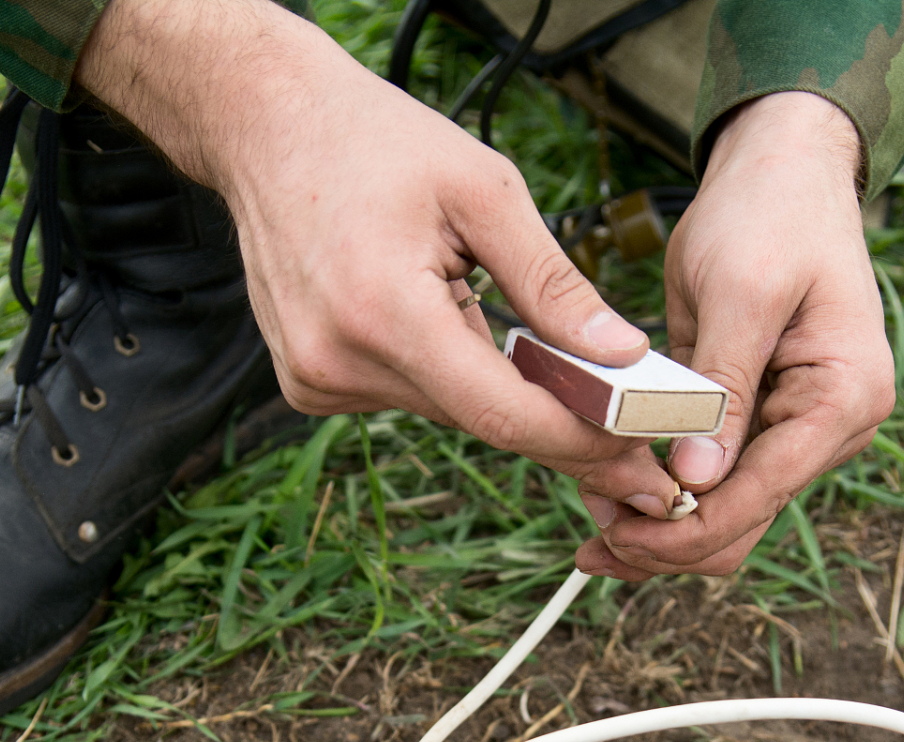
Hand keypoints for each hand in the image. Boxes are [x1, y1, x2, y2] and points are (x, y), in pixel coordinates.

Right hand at [77, 0, 684, 506]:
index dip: (578, 439)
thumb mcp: (484, 192)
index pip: (501, 414)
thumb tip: (623, 354)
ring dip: (493, 385)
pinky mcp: (308, 384)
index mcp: (385, 313)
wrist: (266, 125)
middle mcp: (339, 362)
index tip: (637, 453)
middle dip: (554, 420)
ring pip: (444, 409)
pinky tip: (436, 314)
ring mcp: (316, 380)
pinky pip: (405, 394)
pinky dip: (442, 370)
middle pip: (478, 419)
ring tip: (509, 323)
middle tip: (624, 426)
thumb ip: (553, 283)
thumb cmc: (376, 143)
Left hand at [576, 92, 894, 580]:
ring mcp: (796, 424)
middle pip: (746, 519)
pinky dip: (664, 484)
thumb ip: (722, 387)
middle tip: (592, 544)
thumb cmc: (769, 211)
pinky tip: (609, 488)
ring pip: (725, 507)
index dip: (687, 531)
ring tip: (590, 520)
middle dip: (669, 539)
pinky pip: (712, 472)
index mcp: (844, 398)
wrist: (781, 166)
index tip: (618, 539)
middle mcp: (831, 425)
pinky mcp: (758, 414)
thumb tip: (698, 480)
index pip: (761, 495)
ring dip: (660, 520)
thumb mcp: (740, 293)